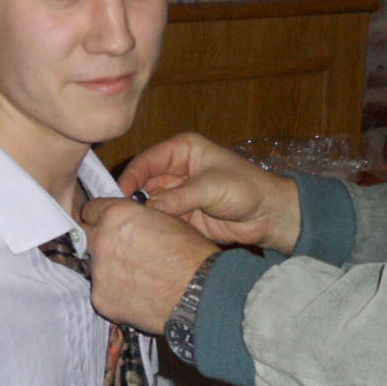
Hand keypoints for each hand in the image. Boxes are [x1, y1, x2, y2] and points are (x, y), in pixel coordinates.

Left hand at [80, 198, 218, 333]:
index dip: (101, 217)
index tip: (107, 224)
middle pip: (90, 238)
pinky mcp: (101, 300)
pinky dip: (115, 293)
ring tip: (138, 278)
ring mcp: (99, 273)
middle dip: (103, 243)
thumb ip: (135, 219)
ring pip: (97, 267)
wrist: (200, 293)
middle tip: (124, 253)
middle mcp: (101, 241)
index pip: (90, 210)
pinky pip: (103, 292)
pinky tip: (138, 295)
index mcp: (116, 215)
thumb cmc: (190, 254)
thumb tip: (126, 223)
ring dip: (110, 270)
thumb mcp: (165, 220)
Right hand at [117, 131, 302, 253]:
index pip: (148, 160)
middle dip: (132, 197)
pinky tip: (143, 234)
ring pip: (150, 203)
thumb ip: (177, 198)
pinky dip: (153, 226)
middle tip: (117, 214)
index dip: (131, 176)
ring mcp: (179, 194)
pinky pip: (161, 219)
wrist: (269, 216)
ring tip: (127, 226)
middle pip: (144, 182)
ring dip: (141, 214)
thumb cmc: (246, 189)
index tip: (117, 194)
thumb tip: (146, 208)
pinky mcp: (183, 215)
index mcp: (183, 150)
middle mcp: (177, 170)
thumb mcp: (210, 188)